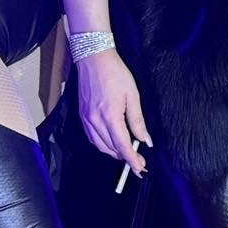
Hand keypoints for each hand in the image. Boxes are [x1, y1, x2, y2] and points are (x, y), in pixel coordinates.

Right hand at [76, 48, 151, 174]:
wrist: (94, 59)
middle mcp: (95, 120)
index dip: (132, 160)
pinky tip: (111, 144)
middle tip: (139, 163)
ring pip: (100, 145)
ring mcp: (86, 119)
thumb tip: (145, 140)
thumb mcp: (133, 96)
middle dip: (125, 158)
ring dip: (114, 153)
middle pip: (111, 148)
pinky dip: (102, 144)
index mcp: (110, 116)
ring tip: (127, 155)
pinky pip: (92, 137)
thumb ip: (138, 121)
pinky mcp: (82, 116)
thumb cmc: (115, 73)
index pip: (122, 145)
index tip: (141, 168)